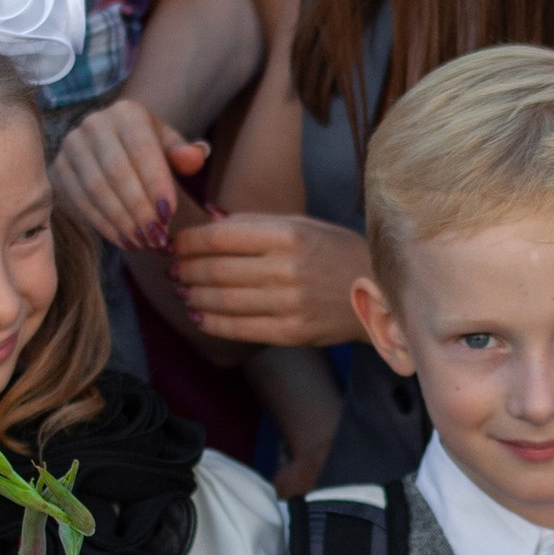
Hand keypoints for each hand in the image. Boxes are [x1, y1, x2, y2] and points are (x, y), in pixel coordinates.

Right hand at [55, 100, 207, 252]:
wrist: (110, 146)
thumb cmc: (147, 149)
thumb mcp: (168, 146)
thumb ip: (183, 153)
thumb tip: (196, 156)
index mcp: (126, 113)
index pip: (142, 150)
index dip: (155, 184)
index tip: (169, 215)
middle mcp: (94, 124)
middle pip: (117, 173)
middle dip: (139, 209)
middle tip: (156, 237)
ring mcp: (72, 146)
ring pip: (96, 189)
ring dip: (121, 221)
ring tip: (142, 242)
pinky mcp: (58, 168)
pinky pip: (80, 201)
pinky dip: (103, 224)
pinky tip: (123, 240)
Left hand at [170, 211, 368, 350]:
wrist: (381, 292)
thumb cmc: (335, 251)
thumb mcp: (301, 223)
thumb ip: (254, 222)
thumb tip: (206, 222)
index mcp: (287, 234)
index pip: (219, 237)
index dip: (188, 242)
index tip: (174, 244)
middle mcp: (286, 268)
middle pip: (216, 270)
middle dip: (186, 270)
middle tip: (173, 270)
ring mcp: (289, 303)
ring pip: (222, 301)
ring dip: (194, 296)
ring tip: (182, 291)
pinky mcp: (292, 332)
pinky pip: (239, 329)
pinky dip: (212, 323)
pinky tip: (199, 316)